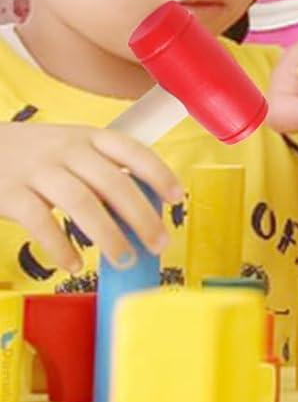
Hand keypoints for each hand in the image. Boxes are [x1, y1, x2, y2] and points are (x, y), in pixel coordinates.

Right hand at [0, 123, 181, 272]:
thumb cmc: (36, 154)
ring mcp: (38, 171)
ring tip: (125, 260)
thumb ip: (102, 170)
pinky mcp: (11, 194)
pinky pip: (41, 222)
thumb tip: (141, 206)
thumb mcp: (72, 148)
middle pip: (113, 182)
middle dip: (141, 216)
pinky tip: (74, 264)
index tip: (177, 197)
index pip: (133, 151)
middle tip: (158, 243)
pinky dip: (61, 247)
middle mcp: (68, 150)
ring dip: (109, 235)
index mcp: (90, 136)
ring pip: (82, 203)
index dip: (159, 173)